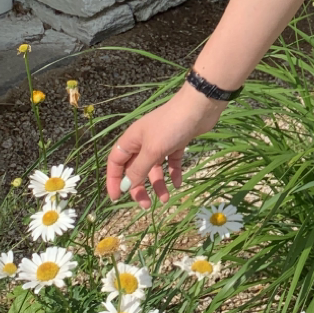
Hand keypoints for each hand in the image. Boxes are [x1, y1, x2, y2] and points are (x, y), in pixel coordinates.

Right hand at [106, 84, 225, 208]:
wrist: (199, 107)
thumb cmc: (171, 126)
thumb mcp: (152, 150)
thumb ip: (139, 169)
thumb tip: (126, 186)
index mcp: (132, 140)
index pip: (116, 163)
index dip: (114, 180)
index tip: (116, 198)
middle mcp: (144, 142)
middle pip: (136, 169)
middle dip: (139, 187)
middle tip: (146, 205)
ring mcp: (161, 142)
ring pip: (155, 168)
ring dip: (158, 184)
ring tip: (166, 199)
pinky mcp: (177, 142)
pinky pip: (171, 162)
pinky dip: (173, 173)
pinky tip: (179, 184)